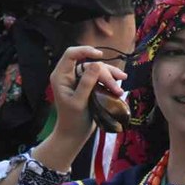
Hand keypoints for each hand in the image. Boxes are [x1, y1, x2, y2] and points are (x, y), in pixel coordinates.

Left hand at [33, 46, 126, 170]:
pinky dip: (110, 81)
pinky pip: (101, 78)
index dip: (85, 51)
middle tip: (117, 89)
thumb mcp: (79, 102)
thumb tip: (96, 64)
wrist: (74, 134)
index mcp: (61, 76)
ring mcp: (79, 80)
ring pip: (97, 70)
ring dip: (111, 76)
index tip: (100, 56)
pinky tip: (119, 86)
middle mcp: (69, 75)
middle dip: (105, 73)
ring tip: (122, 85)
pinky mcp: (88, 85)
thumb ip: (86, 83)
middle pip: (89, 64)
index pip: (71, 54)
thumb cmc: (73, 120)